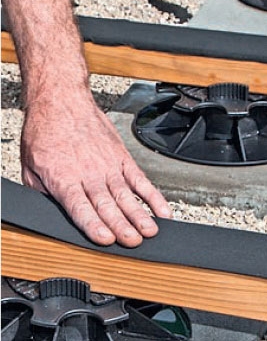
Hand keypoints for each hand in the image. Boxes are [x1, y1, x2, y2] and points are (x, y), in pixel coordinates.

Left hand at [20, 93, 170, 246]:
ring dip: (140, 216)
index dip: (93, 225)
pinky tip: (163, 211)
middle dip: (122, 226)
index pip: (80, 207)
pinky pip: (141, 181)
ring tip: (150, 231)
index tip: (106, 239)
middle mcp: (88, 174)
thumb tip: (55, 216)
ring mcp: (109, 167)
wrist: (61, 100)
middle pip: (107, 205)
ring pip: (126, 196)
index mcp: (63, 178)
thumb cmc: (45, 132)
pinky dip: (154, 197)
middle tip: (133, 241)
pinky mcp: (122, 160)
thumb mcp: (30, 166)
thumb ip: (43, 194)